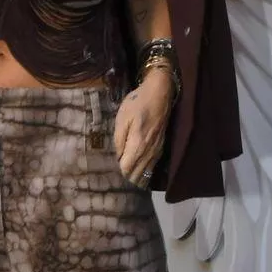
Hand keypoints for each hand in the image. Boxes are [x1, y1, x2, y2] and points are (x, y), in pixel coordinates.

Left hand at [115, 67, 175, 185]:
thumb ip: (119, 140)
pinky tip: (139, 172)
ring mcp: (157, 150)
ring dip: (136, 176)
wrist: (160, 93)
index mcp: (138, 144)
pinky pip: (153, 166)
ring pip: (146, 172)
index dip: (118, 171)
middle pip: (137, 174)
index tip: (110, 170)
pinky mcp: (161, 147)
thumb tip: (118, 157)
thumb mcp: (122, 118)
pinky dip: (145, 171)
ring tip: (125, 177)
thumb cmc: (137, 103)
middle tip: (116, 176)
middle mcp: (149, 151)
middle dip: (127, 177)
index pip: (127, 168)